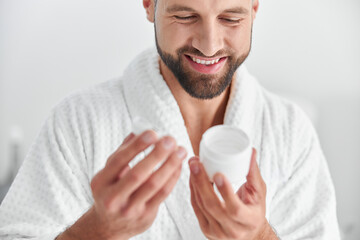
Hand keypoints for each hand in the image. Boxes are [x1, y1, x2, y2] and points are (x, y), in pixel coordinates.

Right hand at [59, 131, 186, 239]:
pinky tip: (178, 165)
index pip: (119, 161)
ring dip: (170, 165)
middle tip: (170, 140)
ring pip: (154, 185)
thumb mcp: (109, 173)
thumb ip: (122, 152)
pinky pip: (163, 194)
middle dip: (157, 155)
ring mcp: (130, 209)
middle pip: (138, 174)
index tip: (152, 132)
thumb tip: (139, 130)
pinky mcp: (145, 216)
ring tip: (180, 150)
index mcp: (101, 183)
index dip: (137, 146)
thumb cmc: (111, 192)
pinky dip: (173, 177)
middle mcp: (113, 198)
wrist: (109, 225)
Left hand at [189, 149, 276, 239]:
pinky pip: (196, 207)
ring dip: (195, 183)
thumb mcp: (259, 192)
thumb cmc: (254, 208)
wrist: (249, 231)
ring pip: (201, 205)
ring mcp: (217, 232)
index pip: (235, 209)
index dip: (225, 192)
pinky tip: (192, 177)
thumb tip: (251, 151)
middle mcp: (232, 230)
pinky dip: (193, 190)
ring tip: (193, 165)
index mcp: (249, 220)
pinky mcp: (206, 229)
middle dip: (201, 183)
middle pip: (213, 206)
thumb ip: (253, 172)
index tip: (218, 174)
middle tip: (196, 164)